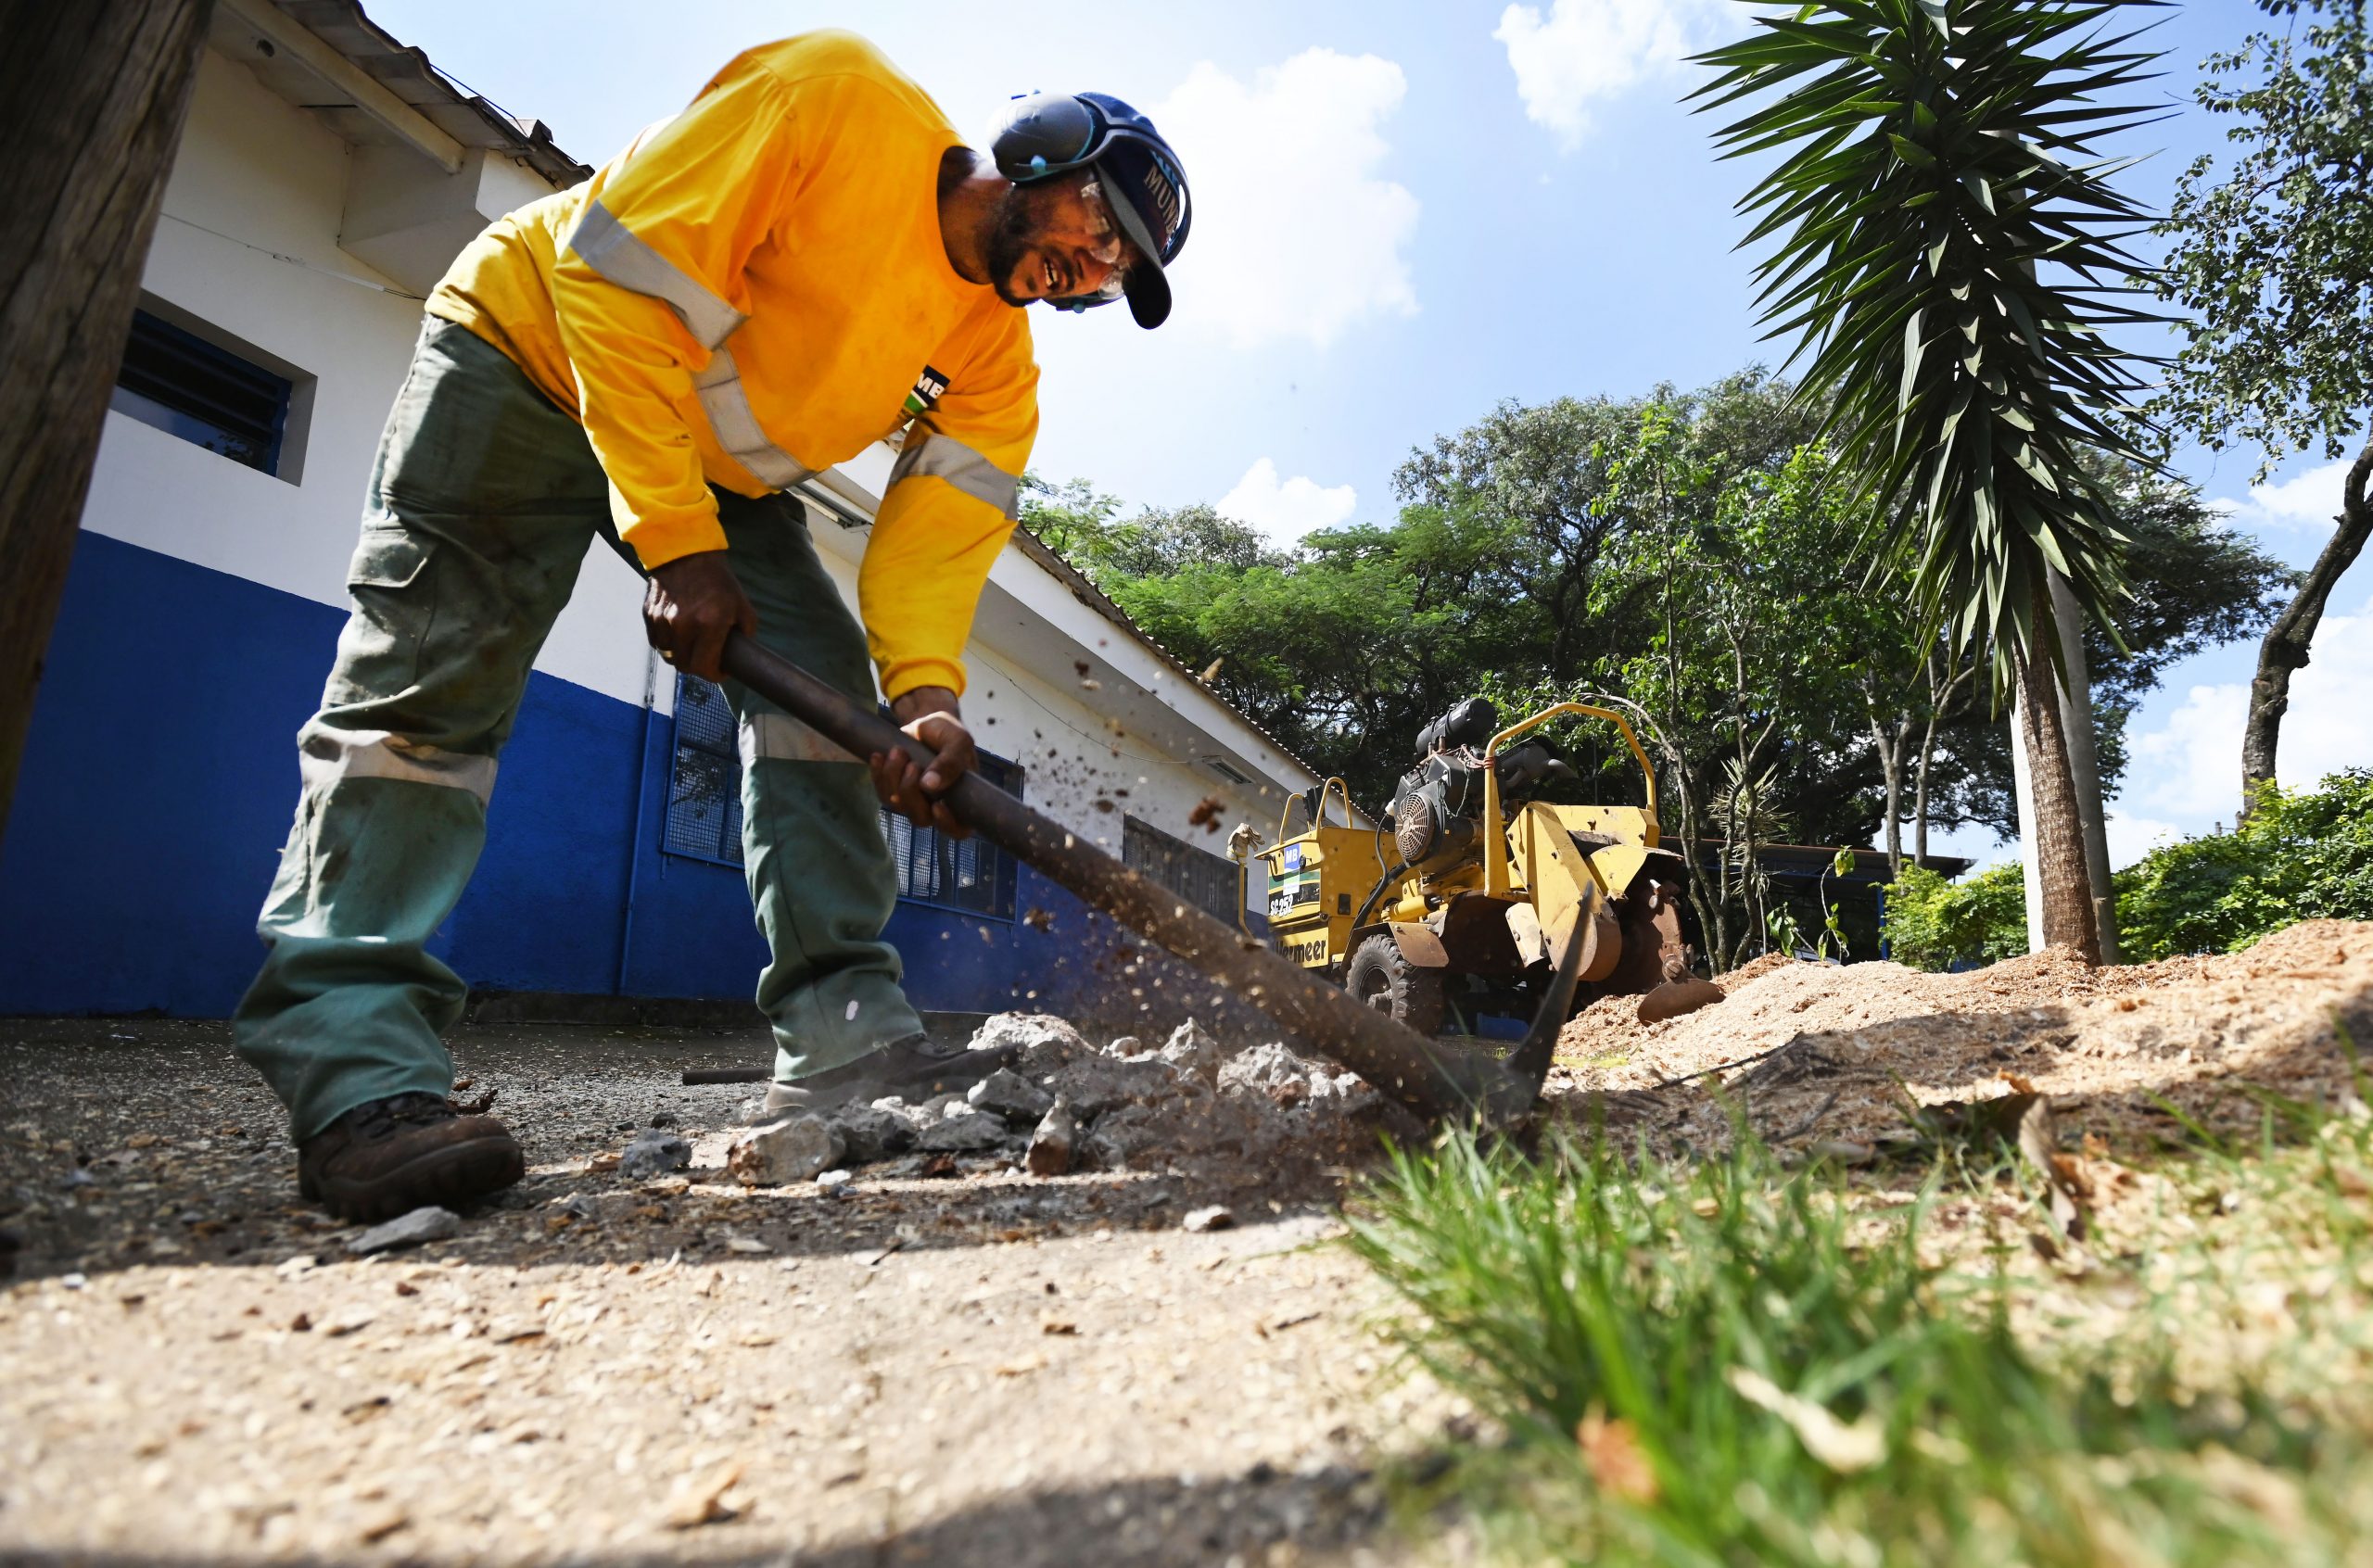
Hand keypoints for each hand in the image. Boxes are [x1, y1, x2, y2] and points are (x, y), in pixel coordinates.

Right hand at [643, 551, 756, 681]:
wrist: (685, 552)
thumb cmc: (717, 579)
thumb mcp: (741, 604)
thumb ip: (745, 632)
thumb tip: (741, 654)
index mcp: (709, 623)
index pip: (705, 667)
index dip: (714, 675)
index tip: (720, 671)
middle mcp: (683, 625)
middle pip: (685, 666)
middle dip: (698, 668)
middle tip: (707, 660)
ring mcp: (663, 620)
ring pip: (669, 656)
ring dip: (681, 656)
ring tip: (692, 646)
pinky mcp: (649, 614)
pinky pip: (657, 641)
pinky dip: (668, 643)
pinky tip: (679, 634)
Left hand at [871, 686, 975, 838]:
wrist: (926, 721)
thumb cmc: (948, 734)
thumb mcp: (957, 741)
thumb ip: (950, 762)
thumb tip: (930, 785)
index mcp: (960, 799)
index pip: (958, 828)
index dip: (947, 824)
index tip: (937, 804)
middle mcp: (937, 805)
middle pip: (921, 818)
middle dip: (911, 791)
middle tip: (913, 764)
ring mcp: (914, 800)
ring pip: (898, 805)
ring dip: (893, 778)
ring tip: (898, 751)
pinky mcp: (894, 791)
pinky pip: (881, 793)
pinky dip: (878, 774)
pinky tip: (879, 756)